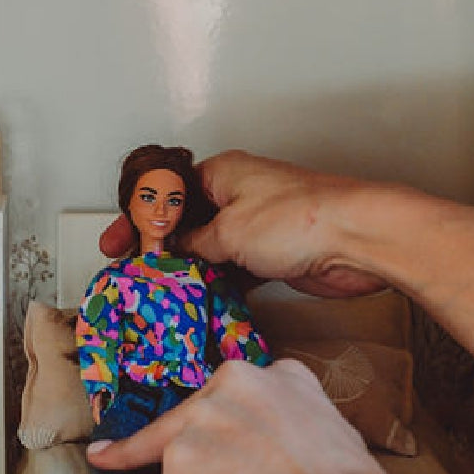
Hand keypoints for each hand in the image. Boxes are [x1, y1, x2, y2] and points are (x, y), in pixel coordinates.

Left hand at [86, 360, 389, 473]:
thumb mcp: (335, 435)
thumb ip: (296, 429)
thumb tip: (286, 455)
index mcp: (280, 376)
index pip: (237, 399)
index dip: (234, 435)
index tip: (238, 456)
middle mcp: (234, 382)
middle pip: (193, 424)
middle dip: (201, 461)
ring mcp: (201, 418)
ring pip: (185, 472)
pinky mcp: (178, 458)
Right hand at [99, 150, 384, 296]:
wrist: (357, 239)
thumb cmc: (301, 218)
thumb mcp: (228, 232)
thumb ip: (194, 243)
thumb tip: (173, 251)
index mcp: (222, 173)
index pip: (167, 192)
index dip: (138, 218)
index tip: (116, 241)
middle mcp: (240, 194)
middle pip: (187, 220)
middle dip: (160, 246)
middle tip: (132, 269)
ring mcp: (258, 224)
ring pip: (211, 247)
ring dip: (190, 268)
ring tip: (160, 290)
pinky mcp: (276, 254)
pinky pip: (235, 268)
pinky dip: (218, 282)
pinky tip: (200, 300)